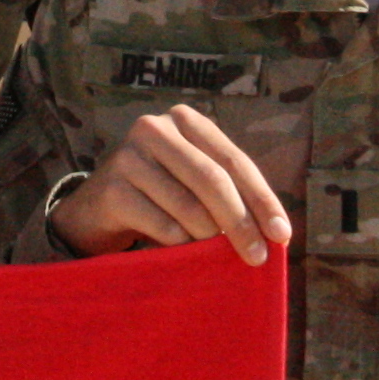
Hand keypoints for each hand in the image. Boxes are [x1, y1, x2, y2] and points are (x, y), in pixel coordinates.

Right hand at [50, 106, 291, 263]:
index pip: (235, 161)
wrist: (96, 210)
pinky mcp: (111, 188)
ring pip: (188, 207)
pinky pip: (162, 226)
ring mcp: (129, 156)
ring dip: (207, 238)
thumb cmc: (160, 196)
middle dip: (241, 223)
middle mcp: (155, 129)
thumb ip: (231, 193)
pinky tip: (176, 250)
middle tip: (258, 258)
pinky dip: (178, 245)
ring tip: (210, 252)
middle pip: (212, 180)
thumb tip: (276, 231)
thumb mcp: (195, 182)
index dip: (262, 199)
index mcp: (185, 121)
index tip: (282, 235)